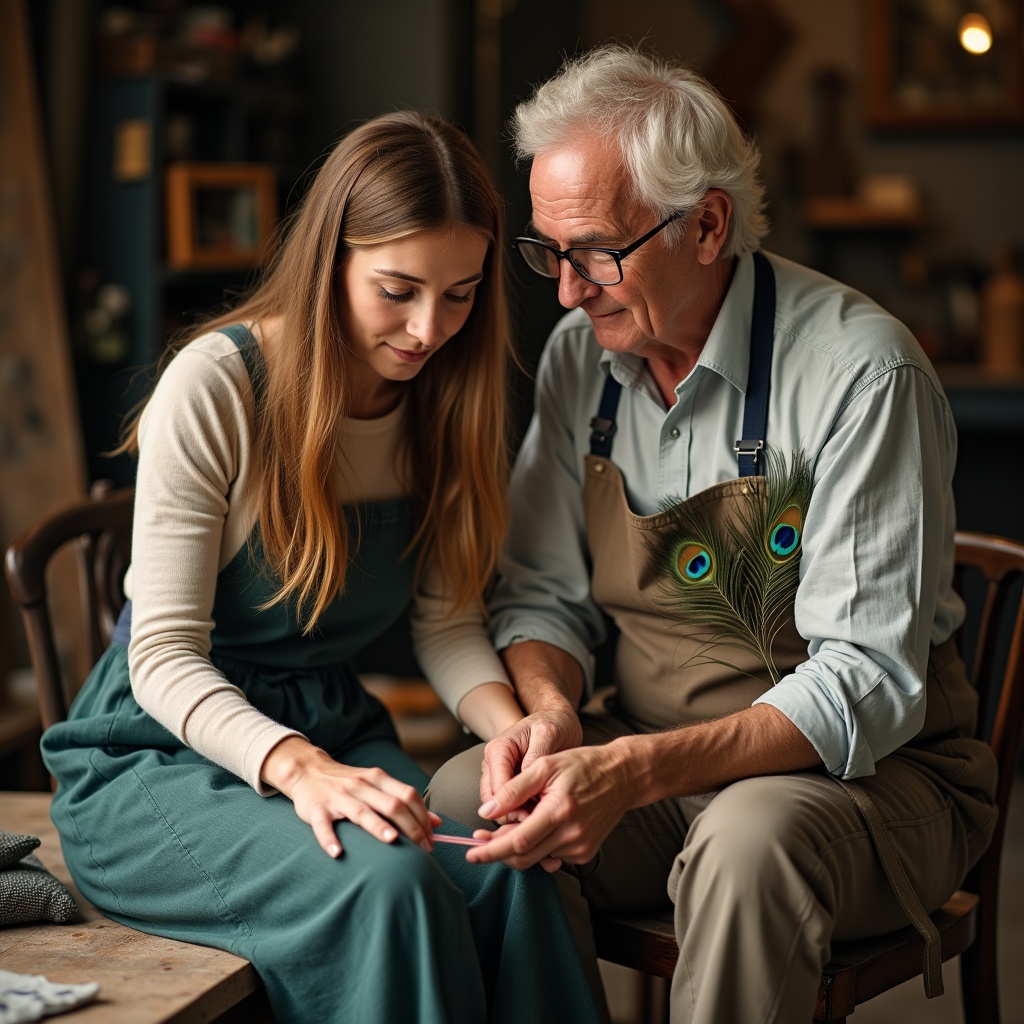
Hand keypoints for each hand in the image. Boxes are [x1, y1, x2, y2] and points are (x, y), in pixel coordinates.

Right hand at [263, 737, 440, 857]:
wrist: (308, 770)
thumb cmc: (349, 783)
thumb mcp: (377, 785)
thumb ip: (405, 801)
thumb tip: (437, 822)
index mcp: (378, 779)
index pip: (408, 795)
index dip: (423, 817)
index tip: (431, 839)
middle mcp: (361, 785)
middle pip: (391, 804)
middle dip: (411, 827)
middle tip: (422, 850)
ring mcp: (339, 797)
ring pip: (361, 811)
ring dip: (377, 826)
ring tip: (392, 840)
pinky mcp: (317, 809)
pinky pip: (323, 824)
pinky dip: (329, 838)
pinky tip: (337, 852)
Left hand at [467, 740, 633, 871]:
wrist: (623, 776)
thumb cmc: (582, 764)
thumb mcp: (545, 766)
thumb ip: (514, 789)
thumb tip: (486, 811)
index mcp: (559, 811)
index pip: (517, 843)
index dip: (491, 851)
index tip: (471, 854)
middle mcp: (571, 835)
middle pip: (524, 858)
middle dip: (498, 853)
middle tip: (479, 842)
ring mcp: (580, 847)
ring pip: (537, 858)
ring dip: (518, 848)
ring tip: (510, 827)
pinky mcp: (585, 853)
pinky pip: (553, 855)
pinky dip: (539, 846)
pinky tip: (538, 827)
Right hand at [479, 708, 582, 813]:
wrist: (558, 719)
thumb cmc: (554, 723)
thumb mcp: (549, 733)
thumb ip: (537, 755)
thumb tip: (527, 779)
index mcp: (499, 749)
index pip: (497, 785)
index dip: (511, 805)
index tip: (532, 815)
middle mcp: (494, 763)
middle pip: (492, 800)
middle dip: (511, 815)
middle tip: (536, 822)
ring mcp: (500, 774)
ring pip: (498, 806)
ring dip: (516, 817)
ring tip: (539, 820)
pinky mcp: (510, 783)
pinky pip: (509, 805)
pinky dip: (521, 813)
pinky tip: (539, 816)